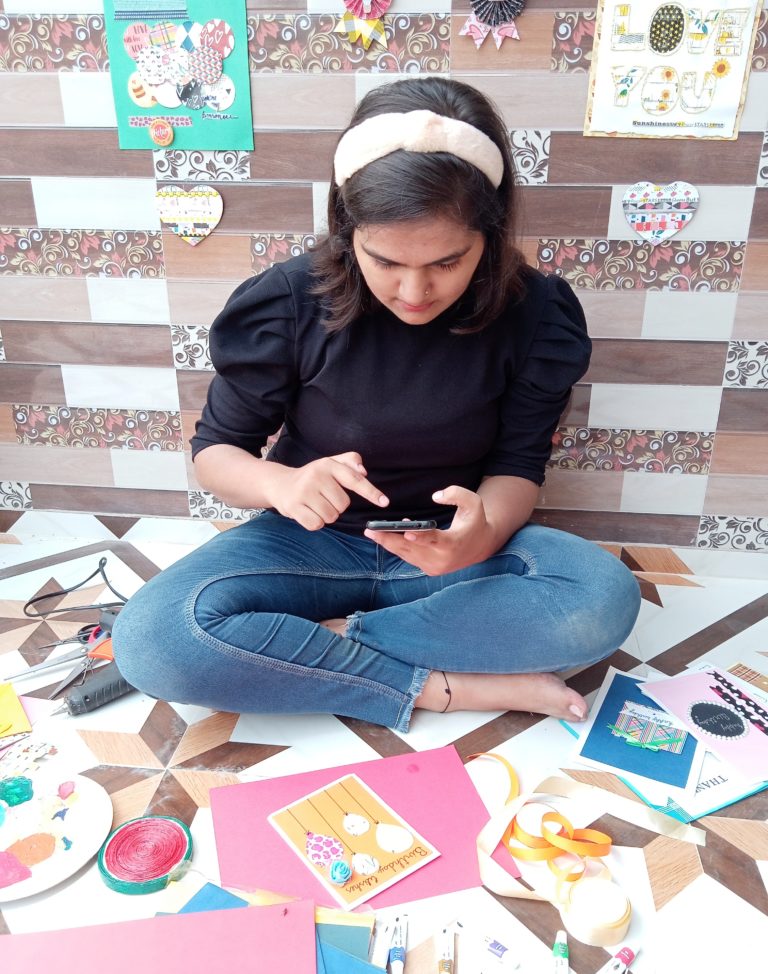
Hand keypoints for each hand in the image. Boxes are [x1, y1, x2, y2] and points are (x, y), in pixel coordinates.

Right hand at [269, 452, 388, 530]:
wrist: (279, 484)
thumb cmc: (312, 476)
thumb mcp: (330, 463)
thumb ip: (350, 461)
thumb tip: (363, 470)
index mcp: (328, 465)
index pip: (354, 479)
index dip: (371, 492)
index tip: (384, 502)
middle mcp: (316, 476)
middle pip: (343, 504)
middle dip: (337, 505)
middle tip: (323, 497)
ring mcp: (304, 492)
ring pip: (331, 516)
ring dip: (326, 515)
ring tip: (315, 505)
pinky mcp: (294, 507)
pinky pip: (317, 524)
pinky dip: (315, 523)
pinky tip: (307, 512)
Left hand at [364, 485, 494, 575]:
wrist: (480, 546)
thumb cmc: (475, 520)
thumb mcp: (474, 502)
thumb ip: (456, 494)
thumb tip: (435, 496)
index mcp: (454, 543)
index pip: (435, 540)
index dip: (421, 537)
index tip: (406, 532)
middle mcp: (442, 560)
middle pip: (412, 549)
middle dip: (390, 539)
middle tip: (371, 530)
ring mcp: (434, 567)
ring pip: (407, 554)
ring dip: (388, 543)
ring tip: (371, 531)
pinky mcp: (428, 569)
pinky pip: (408, 557)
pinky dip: (396, 546)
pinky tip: (384, 535)